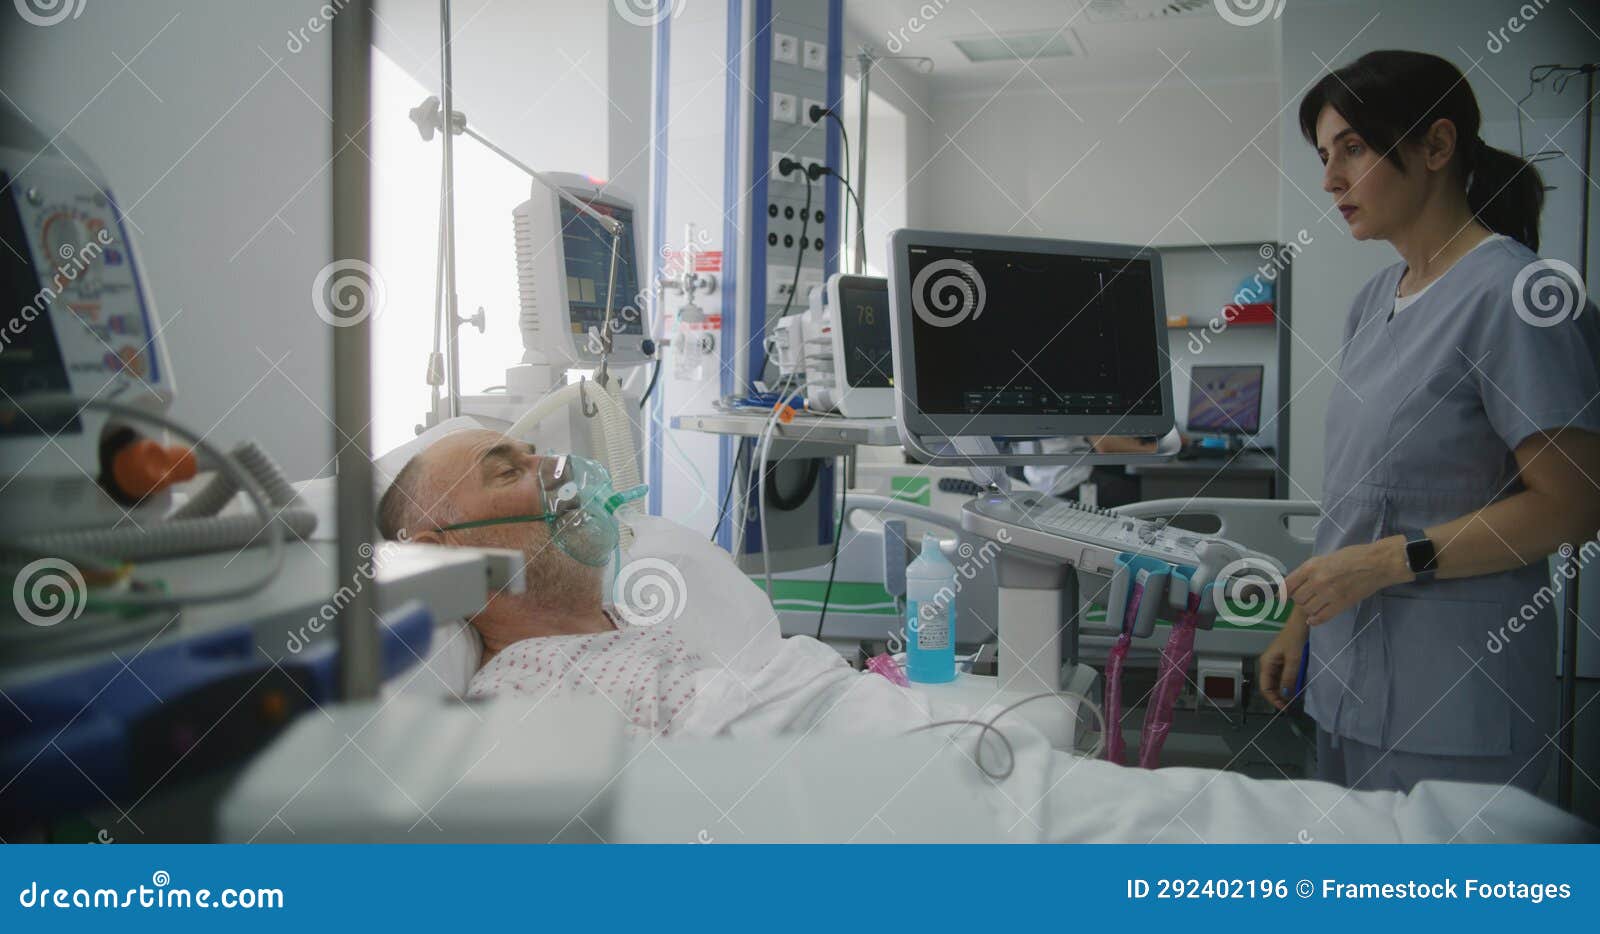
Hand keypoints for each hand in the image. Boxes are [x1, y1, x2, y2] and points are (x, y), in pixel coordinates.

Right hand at [1257, 610, 1307, 710]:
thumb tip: (1286, 695)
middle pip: (1270, 686)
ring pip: (1278, 682)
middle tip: (1291, 706)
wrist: (1302, 621)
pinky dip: (1290, 682)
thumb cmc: (1296, 637)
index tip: (1284, 708)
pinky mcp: (1285, 660)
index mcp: (1266, 663)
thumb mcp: (1294, 660)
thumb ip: (1289, 678)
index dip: (1273, 699)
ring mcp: (1277, 662)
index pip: (1265, 687)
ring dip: (1285, 690)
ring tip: (1295, 698)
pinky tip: (1297, 686)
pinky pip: (1285, 675)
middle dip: (1279, 696)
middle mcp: (1269, 664)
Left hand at [1284, 537, 1409, 625]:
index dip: (1283, 592)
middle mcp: (1317, 581)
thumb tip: (1295, 583)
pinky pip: (1321, 617)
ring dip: (1308, 608)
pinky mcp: (1341, 604)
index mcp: (1311, 566)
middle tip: (1307, 597)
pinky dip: (1315, 620)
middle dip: (1299, 599)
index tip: (1280, 597)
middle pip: (1297, 598)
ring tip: (1315, 603)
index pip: (1288, 585)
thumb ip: (1309, 571)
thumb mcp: (1325, 558)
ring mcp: (1329, 594)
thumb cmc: (1352, 556)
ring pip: (1307, 609)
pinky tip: (1314, 618)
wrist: (1376, 563)